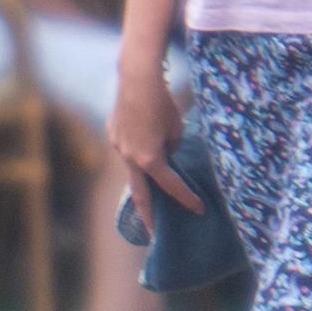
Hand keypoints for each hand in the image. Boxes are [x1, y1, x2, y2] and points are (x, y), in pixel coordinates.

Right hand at [107, 65, 202, 232]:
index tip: (199, 209)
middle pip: (140, 193)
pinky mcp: (112, 132)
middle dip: (147, 214)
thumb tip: (168, 154)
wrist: (136, 76)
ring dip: (142, 179)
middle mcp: (129, 157)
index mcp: (149, 160)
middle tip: (152, 233)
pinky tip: (141, 146)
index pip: (171, 186)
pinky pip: (126, 149)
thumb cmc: (162, 102)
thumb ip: (172, 147)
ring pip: (131, 168)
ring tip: (149, 193)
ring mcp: (117, 145)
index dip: (186, 198)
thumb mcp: (177, 128)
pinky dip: (135, 153)